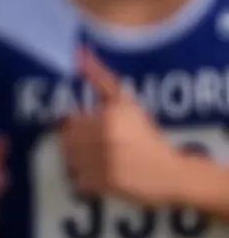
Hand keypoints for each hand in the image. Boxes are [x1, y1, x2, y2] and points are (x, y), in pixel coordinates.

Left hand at [59, 49, 180, 205]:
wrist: (171, 173)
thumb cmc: (145, 136)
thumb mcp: (125, 103)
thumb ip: (100, 78)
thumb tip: (78, 52)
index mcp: (109, 115)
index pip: (68, 122)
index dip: (77, 129)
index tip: (91, 134)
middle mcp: (105, 137)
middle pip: (66, 142)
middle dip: (76, 147)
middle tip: (95, 151)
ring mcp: (104, 161)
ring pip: (69, 162)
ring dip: (79, 164)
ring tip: (99, 163)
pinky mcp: (106, 184)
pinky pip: (78, 182)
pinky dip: (87, 182)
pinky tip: (103, 177)